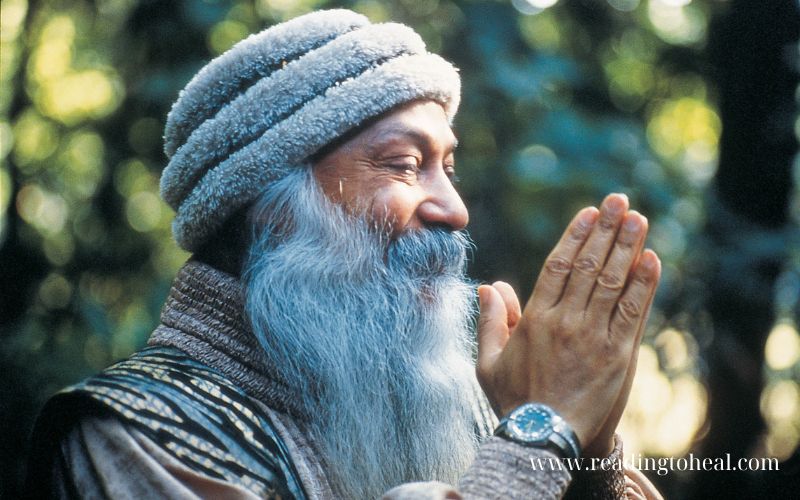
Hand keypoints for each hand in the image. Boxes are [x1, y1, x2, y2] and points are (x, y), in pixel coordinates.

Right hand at [476, 194, 660, 452]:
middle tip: (619, 201)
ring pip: (611, 282)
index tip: (589, 213)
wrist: (543, 439)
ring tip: (639, 219)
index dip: (576, 236)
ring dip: (627, 248)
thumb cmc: (513, 401)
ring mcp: (593, 336)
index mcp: (534, 319)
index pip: (557, 265)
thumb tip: (489, 286)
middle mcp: (565, 321)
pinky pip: (632, 312)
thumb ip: (490, 321)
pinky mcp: (618, 354)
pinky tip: (650, 260)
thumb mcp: (488, 362)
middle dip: (605, 230)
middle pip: (588, 265)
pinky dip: (642, 284)